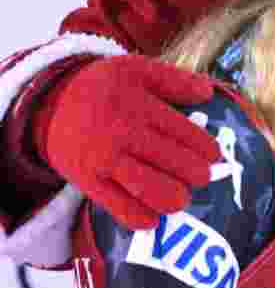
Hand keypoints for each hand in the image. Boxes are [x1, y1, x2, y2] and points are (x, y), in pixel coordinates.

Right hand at [33, 54, 219, 228]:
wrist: (48, 102)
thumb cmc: (102, 87)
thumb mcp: (136, 69)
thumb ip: (175, 80)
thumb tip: (209, 94)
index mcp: (140, 105)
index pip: (186, 133)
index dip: (207, 149)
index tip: (213, 155)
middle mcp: (123, 134)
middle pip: (175, 163)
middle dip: (197, 175)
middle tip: (200, 176)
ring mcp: (104, 160)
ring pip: (151, 189)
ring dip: (175, 198)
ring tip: (181, 196)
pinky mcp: (88, 181)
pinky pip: (120, 208)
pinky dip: (142, 218)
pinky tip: (154, 216)